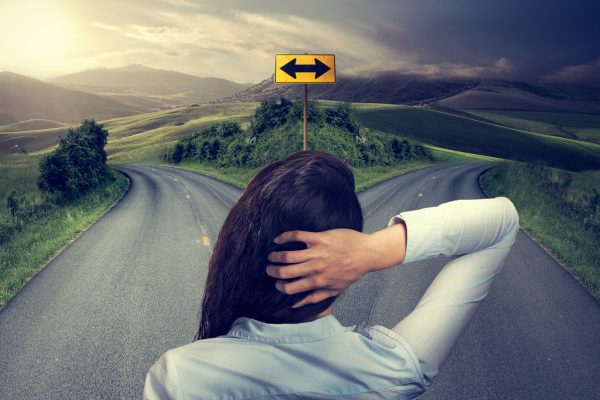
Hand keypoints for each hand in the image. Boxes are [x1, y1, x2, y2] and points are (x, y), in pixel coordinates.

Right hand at [266, 223, 406, 307]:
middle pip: (285, 271)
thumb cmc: (351, 272)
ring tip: (271, 255)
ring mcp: (317, 252)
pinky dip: (284, 237)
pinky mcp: (319, 237)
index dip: (279, 286)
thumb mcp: (335, 290)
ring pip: (288, 255)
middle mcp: (315, 268)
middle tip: (269, 268)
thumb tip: (296, 304)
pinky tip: (278, 239)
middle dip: (272, 271)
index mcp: (318, 282)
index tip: (277, 282)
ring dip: (275, 256)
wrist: (366, 253)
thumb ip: (314, 297)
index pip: (290, 288)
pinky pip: (297, 236)